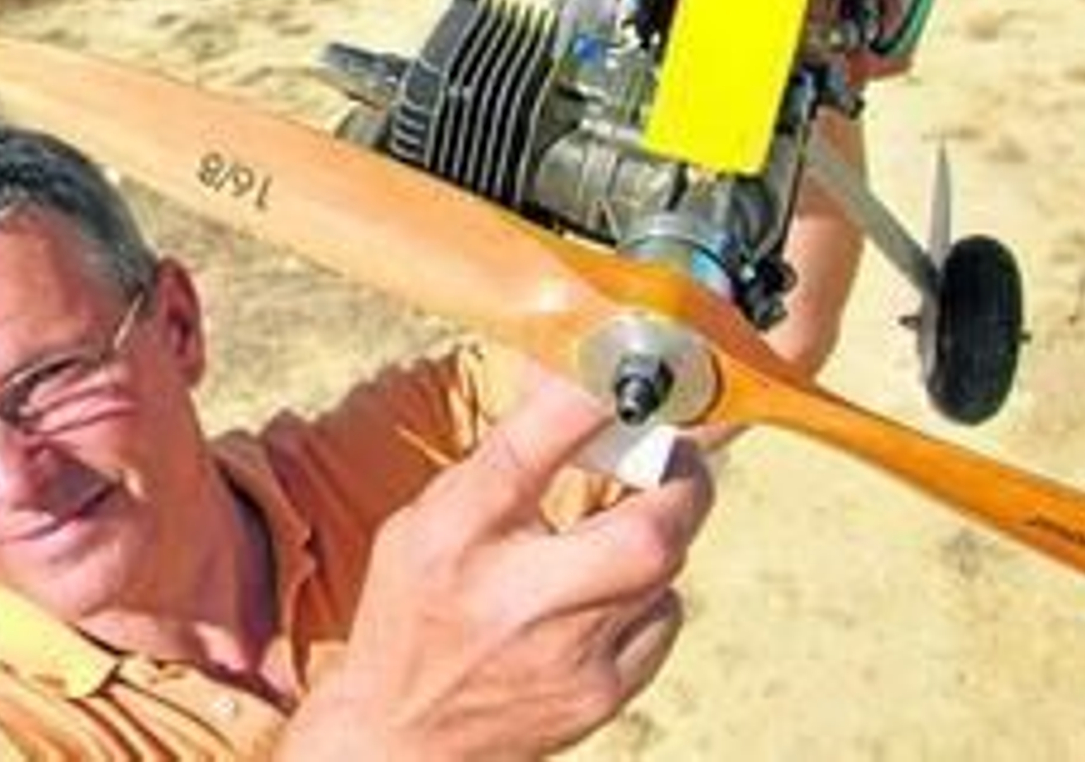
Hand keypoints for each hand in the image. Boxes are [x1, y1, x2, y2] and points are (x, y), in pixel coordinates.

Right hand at [278, 375, 713, 760]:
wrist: (403, 737)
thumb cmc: (414, 609)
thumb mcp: (428, 519)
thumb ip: (501, 457)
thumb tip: (566, 377)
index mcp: (456, 535)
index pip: (529, 451)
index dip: (586, 401)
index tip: (625, 360)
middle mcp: (514, 597)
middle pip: (646, 535)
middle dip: (681, 481)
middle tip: (675, 449)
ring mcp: (567, 657)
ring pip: (666, 572)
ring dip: (660, 531)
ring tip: (635, 512)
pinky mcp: (601, 696)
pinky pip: (662, 619)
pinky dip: (652, 590)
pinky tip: (612, 585)